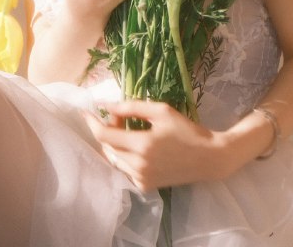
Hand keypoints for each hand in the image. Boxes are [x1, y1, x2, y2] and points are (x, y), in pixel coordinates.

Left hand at [82, 99, 227, 191]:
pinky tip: (134, 144)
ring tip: (126, 127)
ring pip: (114, 159)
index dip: (91, 122)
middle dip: (107, 129)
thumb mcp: (161, 111)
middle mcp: (138, 166)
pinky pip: (124, 169)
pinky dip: (123, 155)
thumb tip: (107, 106)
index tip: (84, 111)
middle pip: (107, 147)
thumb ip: (132, 108)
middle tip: (118, 115)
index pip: (104, 136)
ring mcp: (141, 179)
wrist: (208, 158)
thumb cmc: (186, 130)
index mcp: (142, 145)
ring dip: (114, 143)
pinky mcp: (145, 186)